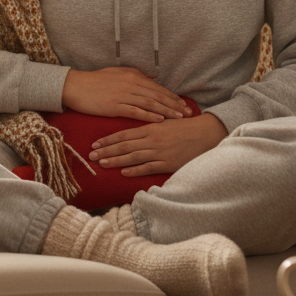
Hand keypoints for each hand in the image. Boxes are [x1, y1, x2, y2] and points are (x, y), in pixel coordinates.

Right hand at [61, 66, 190, 121]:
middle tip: (188, 113)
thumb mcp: (117, 73)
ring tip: (178, 118)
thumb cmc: (95, 81)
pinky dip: (149, 115)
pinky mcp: (115, 106)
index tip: (183, 104)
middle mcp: (131, 84)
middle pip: (157, 95)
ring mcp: (123, 95)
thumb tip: (152, 78)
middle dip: (174, 104)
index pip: (157, 87)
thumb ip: (136, 76)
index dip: (172, 96)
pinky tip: (159, 120)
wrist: (75, 86)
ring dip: (166, 111)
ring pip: (150, 103)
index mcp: (133, 76)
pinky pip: (135, 111)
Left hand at [89, 112, 228, 175]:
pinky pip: (148, 167)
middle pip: (124, 146)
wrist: (204, 134)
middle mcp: (152, 139)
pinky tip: (123, 173)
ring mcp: (159, 152)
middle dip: (106, 151)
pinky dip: (135, 170)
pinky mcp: (167, 163)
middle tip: (91, 156)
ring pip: (133, 157)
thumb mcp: (163, 122)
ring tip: (102, 164)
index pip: (124, 134)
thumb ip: (147, 127)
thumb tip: (131, 133)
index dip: (108, 139)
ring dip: (116, 160)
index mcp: (150, 128)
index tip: (95, 144)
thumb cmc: (183, 127)